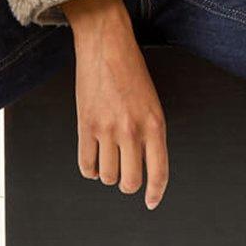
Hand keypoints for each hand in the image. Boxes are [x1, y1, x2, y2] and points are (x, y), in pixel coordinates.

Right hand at [61, 0, 168, 209]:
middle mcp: (132, 130)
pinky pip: (86, 164)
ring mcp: (107, 129)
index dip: (155, 192)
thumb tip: (144, 162)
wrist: (106, 44)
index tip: (151, 201)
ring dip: (108, 175)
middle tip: (126, 177)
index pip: (159, 171)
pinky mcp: (85, 125)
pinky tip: (93, 162)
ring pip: (108, 176)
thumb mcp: (151, 102)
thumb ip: (149, 132)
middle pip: (130, 180)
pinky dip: (90, 169)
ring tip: (109, 162)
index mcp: (155, 125)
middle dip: (129, 184)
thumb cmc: (131, 70)